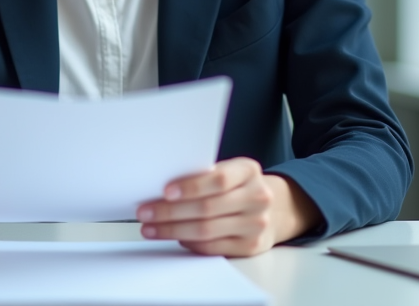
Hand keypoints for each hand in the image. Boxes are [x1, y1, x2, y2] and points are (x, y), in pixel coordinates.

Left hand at [136, 158, 320, 256]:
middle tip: (146, 212)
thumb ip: (204, 175)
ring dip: (173, 230)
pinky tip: (174, 237)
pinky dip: (189, 243)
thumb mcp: (229, 170)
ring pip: (207, 230)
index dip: (190, 187)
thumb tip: (161, 188)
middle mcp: (257, 197)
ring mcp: (256, 224)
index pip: (218, 179)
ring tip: (151, 228)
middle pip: (207, 208)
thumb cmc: (239, 186)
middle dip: (170, 212)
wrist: (272, 208)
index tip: (165, 192)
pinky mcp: (251, 246)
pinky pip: (213, 247)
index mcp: (248, 170)